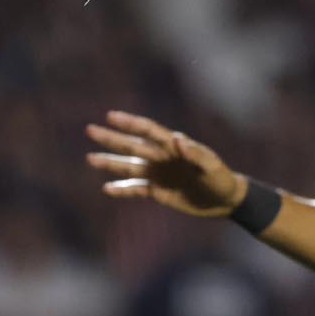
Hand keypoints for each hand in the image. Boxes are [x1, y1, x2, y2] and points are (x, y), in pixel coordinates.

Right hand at [85, 110, 245, 217]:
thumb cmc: (221, 178)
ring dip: (110, 163)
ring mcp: (158, 174)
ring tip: (90, 158)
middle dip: (111, 138)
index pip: (149, 131)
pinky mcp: (158, 191)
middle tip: (90, 129)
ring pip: (129, 167)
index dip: (131, 123)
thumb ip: (194, 153)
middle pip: (132, 146)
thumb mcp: (211, 166)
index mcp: (174, 147)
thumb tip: (177, 139)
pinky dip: (122, 190)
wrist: (224, 200)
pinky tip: (107, 188)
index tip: (111, 116)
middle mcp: (162, 157)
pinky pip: (136, 189)